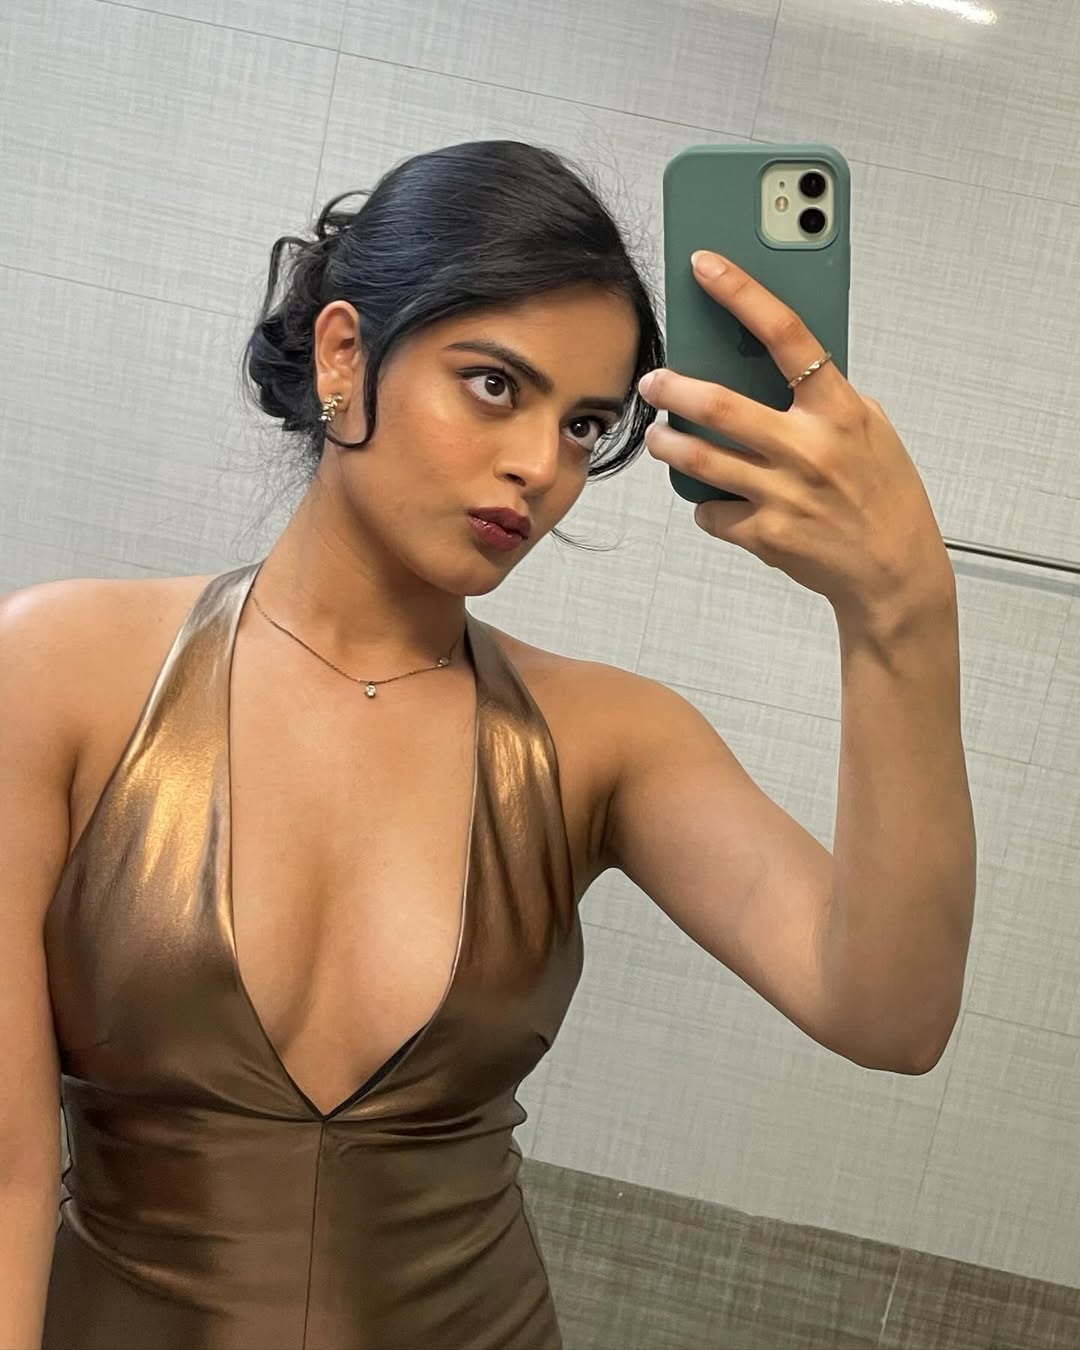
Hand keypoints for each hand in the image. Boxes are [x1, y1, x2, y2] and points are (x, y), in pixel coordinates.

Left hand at [639, 251, 954, 631]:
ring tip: (659, 437)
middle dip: (672, 389)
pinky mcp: (766, 535)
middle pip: (718, 405)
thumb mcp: (870, 430)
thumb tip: (768, 366)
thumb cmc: (884, 496)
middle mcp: (809, 449)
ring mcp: (784, 494)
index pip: (786, 334)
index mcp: (840, 410)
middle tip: (654, 382)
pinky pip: (712, 512)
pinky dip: (707, 506)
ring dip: (667, 446)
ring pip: (699, 461)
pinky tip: (718, 502)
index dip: (741, 293)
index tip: (705, 266)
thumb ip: (824, 398)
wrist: (894, 573)